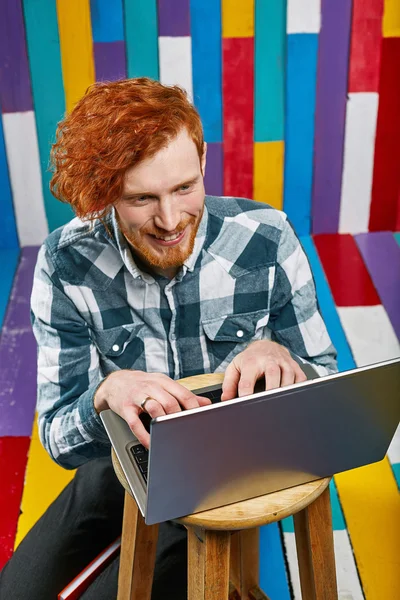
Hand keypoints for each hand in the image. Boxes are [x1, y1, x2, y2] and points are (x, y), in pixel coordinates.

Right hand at [94, 370, 210, 447]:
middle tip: (185, 431)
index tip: (200, 421)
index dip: (194, 408)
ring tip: (169, 435)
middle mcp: (151, 386)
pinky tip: (151, 443)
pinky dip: (144, 435)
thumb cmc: (143, 385)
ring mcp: (137, 396)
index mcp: (163, 381)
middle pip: (170, 402)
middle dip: (179, 417)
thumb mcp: (163, 385)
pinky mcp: (125, 408)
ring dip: (163, 423)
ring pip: (154, 408)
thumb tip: (206, 403)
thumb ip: (184, 394)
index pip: (183, 394)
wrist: (115, 382)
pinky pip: (135, 423)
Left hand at [221, 340, 306, 400]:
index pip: (247, 381)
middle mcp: (269, 361)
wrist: (266, 345)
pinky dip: (298, 389)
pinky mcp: (295, 367)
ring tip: (280, 405)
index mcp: (252, 362)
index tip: (245, 405)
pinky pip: (300, 379)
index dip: (246, 395)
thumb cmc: (250, 359)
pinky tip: (292, 397)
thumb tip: (226, 399)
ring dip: (285, 392)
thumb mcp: (235, 367)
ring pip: (288, 378)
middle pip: (272, 376)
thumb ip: (229, 383)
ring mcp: (284, 363)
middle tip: (266, 407)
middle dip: (270, 391)